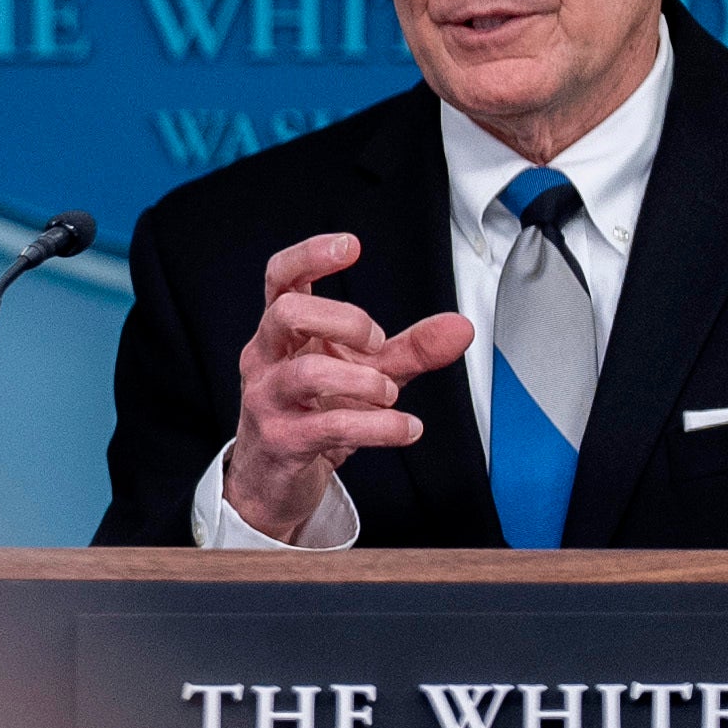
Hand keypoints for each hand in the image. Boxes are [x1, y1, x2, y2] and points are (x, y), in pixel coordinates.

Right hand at [226, 233, 473, 540]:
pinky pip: (330, 427)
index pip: (280, 279)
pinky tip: (405, 428)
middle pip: (287, 313)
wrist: (275, 480)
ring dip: (364, 379)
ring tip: (389, 392)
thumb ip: (411, 349)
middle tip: (376, 342)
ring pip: (307, 373)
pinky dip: (379, 427)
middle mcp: (267, 359)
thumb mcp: (366, 374)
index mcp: (282, 333)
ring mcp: (268, 400)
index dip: (310, 256)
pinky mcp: (282, 441)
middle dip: (344, 319)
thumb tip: (461, 327)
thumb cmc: (312, 415)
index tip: (350, 246)